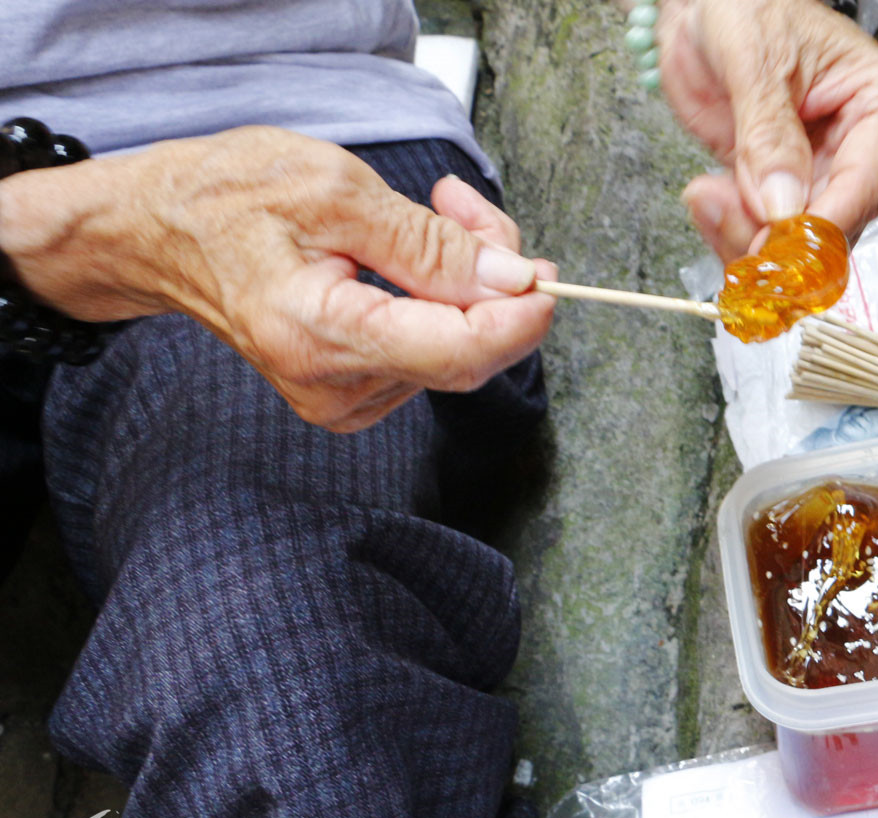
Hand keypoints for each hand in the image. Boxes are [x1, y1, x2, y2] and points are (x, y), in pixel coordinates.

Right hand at [0, 126, 554, 431]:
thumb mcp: (334, 190)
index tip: (546, 277)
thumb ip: (430, 244)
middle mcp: (333, 384)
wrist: (161, 233)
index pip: (455, 351)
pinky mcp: (353, 393)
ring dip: (467, 282)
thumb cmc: (227, 200)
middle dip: (493, 282)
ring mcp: (342, 397)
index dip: (517, 319)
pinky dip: (442, 302)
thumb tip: (511, 281)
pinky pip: (429, 353)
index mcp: (319, 333)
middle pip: (465, 354)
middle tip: (469, 206)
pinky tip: (417, 260)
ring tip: (432, 213)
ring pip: (455, 351)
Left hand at [656, 0, 877, 260]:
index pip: (865, 183)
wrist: (706, 8)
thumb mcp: (753, 57)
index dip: (821, 225)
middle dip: (780, 237)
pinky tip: (707, 198)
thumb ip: (768, 133)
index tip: (778, 246)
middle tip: (725, 215)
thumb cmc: (747, 6)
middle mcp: (862, 145)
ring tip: (707, 195)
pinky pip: (766, 236)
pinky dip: (731, 232)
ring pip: (800, 245)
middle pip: (837, 226)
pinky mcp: (783, 191)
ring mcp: (822, 173)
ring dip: (747, 235)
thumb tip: (783, 202)